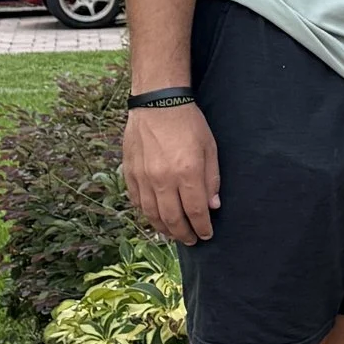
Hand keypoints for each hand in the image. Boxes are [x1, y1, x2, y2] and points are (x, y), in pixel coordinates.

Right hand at [122, 104, 221, 244]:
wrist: (157, 103)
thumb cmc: (188, 123)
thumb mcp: (210, 148)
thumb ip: (212, 179)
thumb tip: (213, 206)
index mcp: (187, 172)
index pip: (195, 211)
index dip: (202, 227)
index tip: (207, 235)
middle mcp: (163, 179)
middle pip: (172, 218)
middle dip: (184, 234)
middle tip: (192, 240)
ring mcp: (144, 177)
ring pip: (152, 214)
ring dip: (164, 229)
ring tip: (174, 234)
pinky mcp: (130, 173)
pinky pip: (137, 202)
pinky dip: (147, 214)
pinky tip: (156, 218)